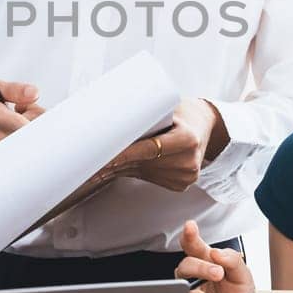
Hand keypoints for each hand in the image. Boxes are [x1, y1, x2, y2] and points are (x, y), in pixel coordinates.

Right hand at [0, 78, 42, 163]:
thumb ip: (14, 89)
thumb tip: (34, 93)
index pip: (26, 124)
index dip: (37, 116)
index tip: (34, 108)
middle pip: (32, 135)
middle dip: (36, 122)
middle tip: (25, 113)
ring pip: (29, 144)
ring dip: (29, 132)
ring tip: (16, 123)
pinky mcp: (0, 161)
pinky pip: (22, 151)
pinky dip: (23, 141)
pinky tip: (12, 133)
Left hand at [106, 98, 227, 191]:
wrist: (204, 126)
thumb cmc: (182, 113)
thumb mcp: (168, 109)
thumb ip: (145, 118)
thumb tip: (108, 123)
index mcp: (188, 139)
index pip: (148, 149)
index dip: (124, 155)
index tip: (103, 157)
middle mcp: (189, 161)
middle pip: (142, 163)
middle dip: (114, 164)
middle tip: (88, 164)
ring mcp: (186, 176)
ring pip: (143, 172)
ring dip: (119, 170)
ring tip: (96, 167)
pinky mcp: (181, 184)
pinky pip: (150, 178)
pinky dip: (133, 172)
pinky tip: (116, 169)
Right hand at [173, 220, 263, 292]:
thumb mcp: (243, 277)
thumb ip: (232, 260)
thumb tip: (215, 253)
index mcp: (206, 264)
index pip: (194, 247)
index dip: (189, 236)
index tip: (190, 227)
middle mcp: (194, 279)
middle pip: (185, 267)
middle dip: (200, 268)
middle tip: (218, 274)